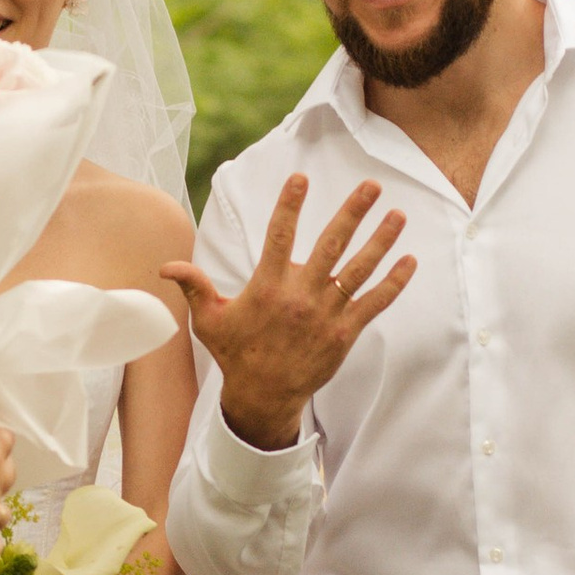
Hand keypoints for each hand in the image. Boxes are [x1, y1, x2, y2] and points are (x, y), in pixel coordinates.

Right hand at [161, 176, 415, 451]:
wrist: (264, 397)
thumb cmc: (236, 353)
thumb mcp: (209, 320)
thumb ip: (193, 286)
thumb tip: (164, 267)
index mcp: (268, 287)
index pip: (280, 236)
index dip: (290, 205)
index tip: (301, 178)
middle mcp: (300, 296)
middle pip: (331, 245)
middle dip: (352, 212)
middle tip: (371, 185)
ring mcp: (326, 314)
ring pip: (358, 270)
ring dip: (381, 240)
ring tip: (398, 214)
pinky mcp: (345, 333)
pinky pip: (374, 303)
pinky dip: (394, 282)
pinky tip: (410, 261)